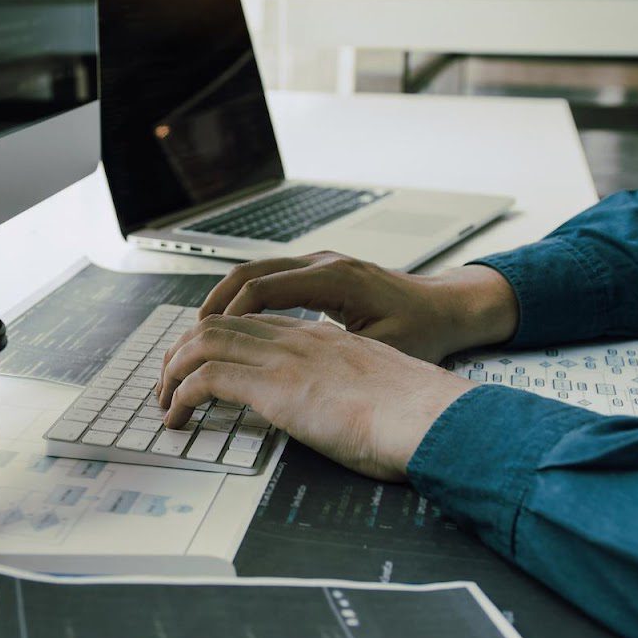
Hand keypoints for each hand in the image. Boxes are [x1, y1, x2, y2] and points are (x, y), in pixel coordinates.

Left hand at [157, 315, 474, 480]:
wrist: (430, 416)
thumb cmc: (416, 415)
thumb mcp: (377, 391)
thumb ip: (352, 390)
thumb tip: (347, 413)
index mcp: (324, 339)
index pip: (255, 324)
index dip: (220, 340)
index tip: (203, 364)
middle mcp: (298, 340)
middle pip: (221, 325)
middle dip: (184, 350)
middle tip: (169, 380)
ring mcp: (284, 359)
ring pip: (204, 343)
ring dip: (173, 371)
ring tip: (164, 401)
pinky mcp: (273, 387)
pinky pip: (206, 379)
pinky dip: (181, 396)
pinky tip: (176, 417)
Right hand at [194, 252, 518, 364]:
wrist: (450, 307)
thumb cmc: (424, 331)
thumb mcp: (384, 349)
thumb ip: (336, 354)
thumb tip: (292, 372)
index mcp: (334, 280)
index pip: (262, 290)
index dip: (228, 319)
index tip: (205, 347)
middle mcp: (322, 264)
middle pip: (248, 274)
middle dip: (213, 308)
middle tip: (187, 341)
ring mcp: (320, 265)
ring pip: (255, 273)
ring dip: (224, 302)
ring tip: (199, 335)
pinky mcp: (321, 275)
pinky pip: (270, 280)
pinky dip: (245, 301)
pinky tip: (234, 327)